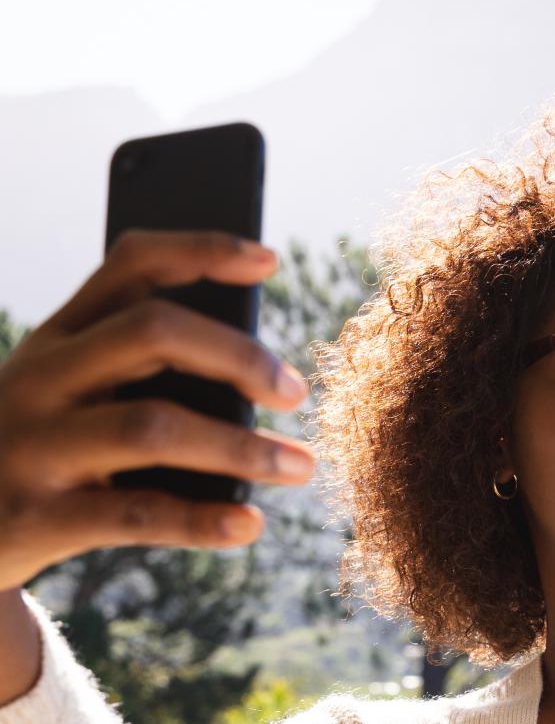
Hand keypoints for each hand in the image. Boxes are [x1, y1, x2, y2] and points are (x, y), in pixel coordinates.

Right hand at [0, 230, 314, 592]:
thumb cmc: (40, 445)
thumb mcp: (68, 389)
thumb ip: (141, 366)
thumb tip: (258, 366)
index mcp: (58, 334)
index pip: (132, 264)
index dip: (203, 251)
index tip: (268, 260)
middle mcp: (40, 377)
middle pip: (152, 332)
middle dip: (238, 356)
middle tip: (294, 392)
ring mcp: (34, 445)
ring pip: (153, 427)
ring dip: (241, 448)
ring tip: (299, 466)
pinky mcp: (37, 517)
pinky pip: (137, 514)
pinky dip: (203, 520)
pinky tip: (249, 524)